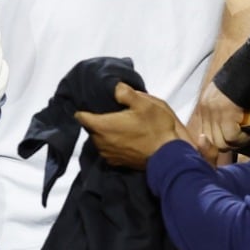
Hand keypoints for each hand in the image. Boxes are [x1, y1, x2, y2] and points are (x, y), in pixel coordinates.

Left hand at [75, 82, 189, 169]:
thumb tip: (114, 86)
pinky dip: (111, 142)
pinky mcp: (117, 162)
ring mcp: (108, 154)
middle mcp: (101, 143)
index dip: (85, 108)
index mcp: (104, 126)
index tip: (92, 103)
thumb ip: (126, 92)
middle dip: (97, 120)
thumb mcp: (144, 104)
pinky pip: (107, 149)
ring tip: (118, 123)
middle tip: (110, 111)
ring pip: (98, 139)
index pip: (81, 117)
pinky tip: (124, 137)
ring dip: (104, 132)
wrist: (168, 156)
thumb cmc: (155, 128)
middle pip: (90, 128)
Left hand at [186, 81, 249, 157]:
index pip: (204, 135)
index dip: (218, 142)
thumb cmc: (245, 79)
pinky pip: (232, 137)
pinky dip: (244, 138)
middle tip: (244, 140)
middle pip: (212, 142)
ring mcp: (214, 112)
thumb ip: (223, 112)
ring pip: (222, 143)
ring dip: (238, 143)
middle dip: (229, 145)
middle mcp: (206, 110)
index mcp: (205, 105)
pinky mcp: (226, 113)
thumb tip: (229, 132)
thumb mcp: (227, 96)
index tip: (233, 142)